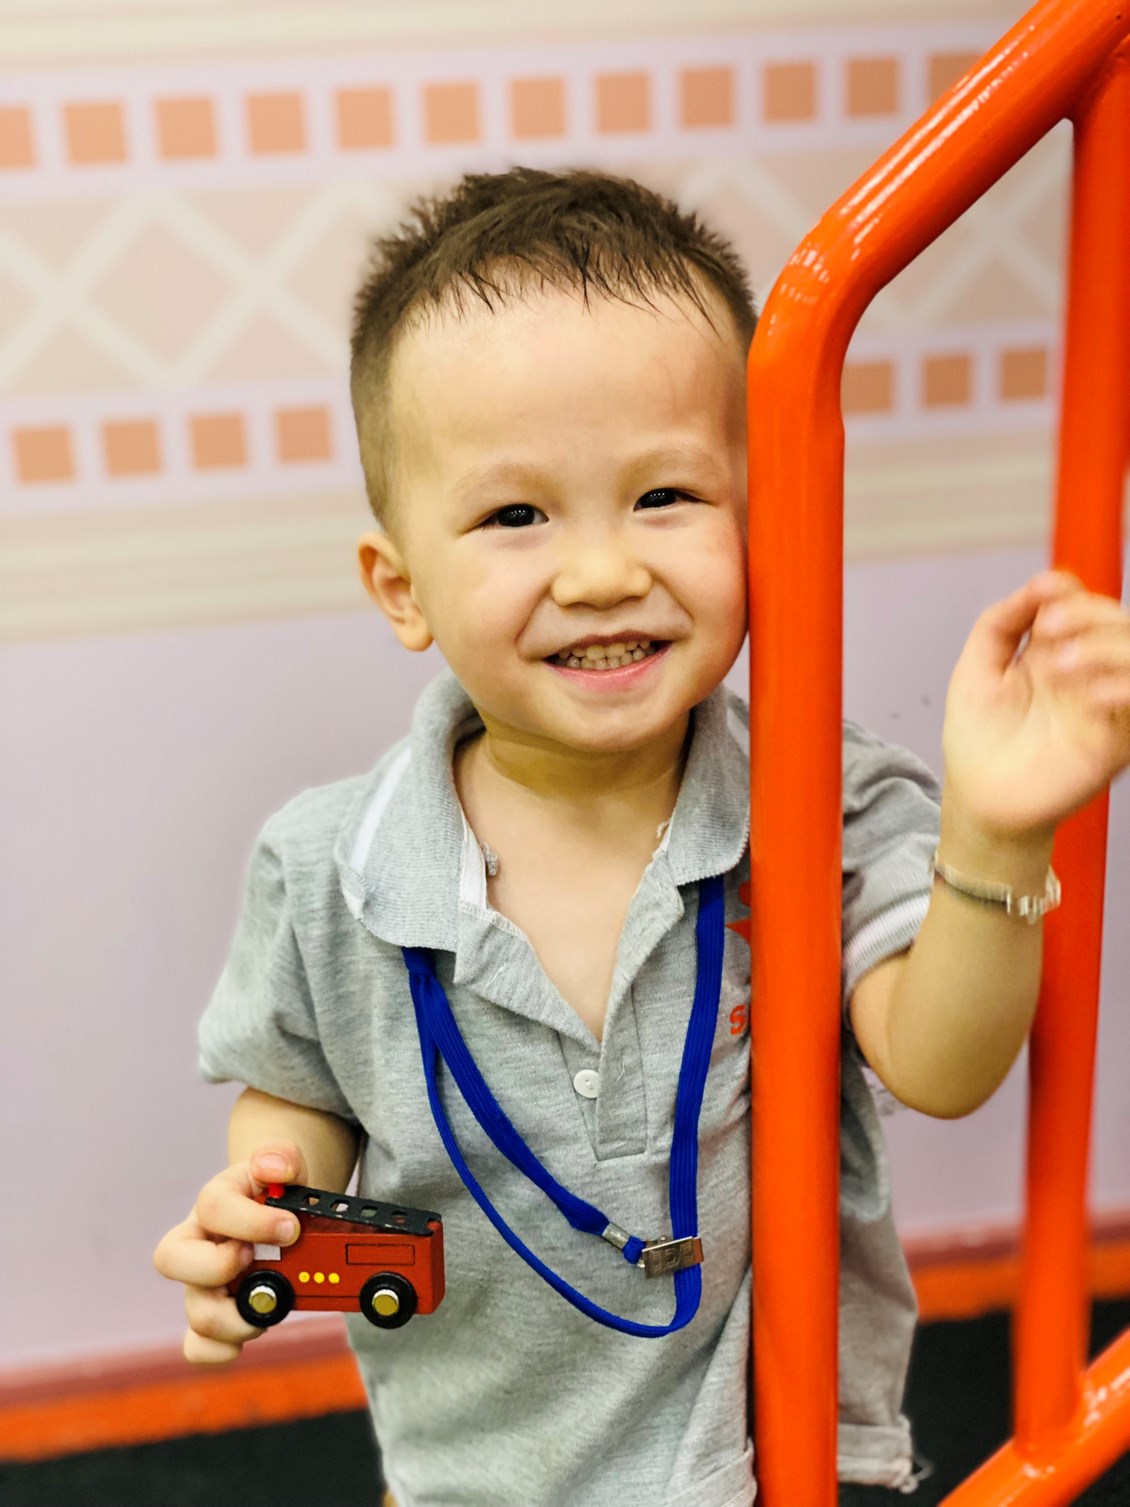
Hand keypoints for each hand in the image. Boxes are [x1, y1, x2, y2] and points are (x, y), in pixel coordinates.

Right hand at [152, 1142, 306, 1363]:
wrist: (280, 1209)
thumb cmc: (277, 1191)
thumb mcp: (285, 1164)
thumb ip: (281, 1157)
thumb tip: (274, 1168)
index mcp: (215, 1202)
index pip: (212, 1207)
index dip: (250, 1221)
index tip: (289, 1228)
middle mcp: (199, 1243)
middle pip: (171, 1259)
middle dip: (216, 1267)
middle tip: (254, 1262)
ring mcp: (202, 1283)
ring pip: (193, 1310)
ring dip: (236, 1316)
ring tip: (273, 1302)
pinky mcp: (213, 1315)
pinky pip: (196, 1345)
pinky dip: (218, 1350)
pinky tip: (250, 1334)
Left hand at [942, 570, 1129, 838]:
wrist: (977, 797)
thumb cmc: (977, 738)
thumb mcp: (976, 668)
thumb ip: (1001, 621)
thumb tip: (1042, 582)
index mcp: (1053, 651)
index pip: (1083, 604)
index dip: (1069, 593)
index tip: (1044, 593)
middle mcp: (1085, 672)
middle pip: (1117, 622)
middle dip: (1087, 614)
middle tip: (1048, 629)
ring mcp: (1102, 704)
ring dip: (1106, 647)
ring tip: (1058, 666)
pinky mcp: (1115, 741)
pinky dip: (1123, 689)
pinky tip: (1093, 694)